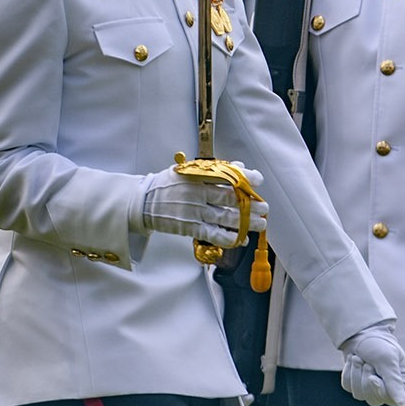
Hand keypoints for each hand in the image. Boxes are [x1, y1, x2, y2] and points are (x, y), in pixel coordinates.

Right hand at [137, 165, 267, 247]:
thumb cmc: (167, 185)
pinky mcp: (188, 227)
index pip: (225, 174)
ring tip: (260, 224)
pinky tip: (240, 238)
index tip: (258, 180)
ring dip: (246, 222)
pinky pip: (213, 234)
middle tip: (264, 207)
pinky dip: (228, 237)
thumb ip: (214, 170)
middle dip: (250, 204)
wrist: (140, 202)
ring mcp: (193, 211)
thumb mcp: (187, 171)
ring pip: (225, 218)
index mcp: (196, 175)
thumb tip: (240, 166)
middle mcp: (196, 193)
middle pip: (229, 198)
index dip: (245, 177)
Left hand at [339, 323, 404, 405]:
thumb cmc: (379, 344)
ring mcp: (369, 387)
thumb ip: (395, 384)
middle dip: (366, 379)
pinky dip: (348, 373)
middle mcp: (386, 387)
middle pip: (373, 399)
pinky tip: (353, 361)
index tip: (373, 377)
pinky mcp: (354, 383)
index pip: (391, 400)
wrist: (361, 332)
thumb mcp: (388, 361)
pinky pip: (348, 386)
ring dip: (356, 374)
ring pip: (358, 394)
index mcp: (399, 381)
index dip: (380, 391)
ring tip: (358, 359)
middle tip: (367, 363)